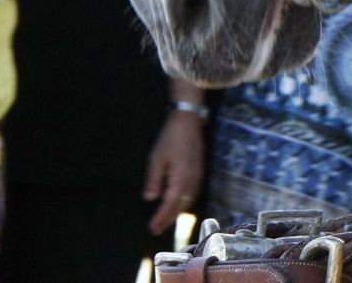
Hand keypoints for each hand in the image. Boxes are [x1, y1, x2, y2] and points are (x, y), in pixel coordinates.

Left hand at [143, 108, 205, 233]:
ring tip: (165, 220)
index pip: (170, 204)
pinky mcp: (200, 172)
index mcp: (181, 178)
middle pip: (181, 206)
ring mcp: (198, 176)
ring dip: (177, 212)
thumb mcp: (156, 159)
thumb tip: (151, 199)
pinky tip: (177, 203)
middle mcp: (192, 181)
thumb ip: (154, 180)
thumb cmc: (170, 139)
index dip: (161, 218)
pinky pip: (193, 193)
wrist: (188, 122)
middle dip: (169, 219)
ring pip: (189, 201)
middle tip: (156, 229)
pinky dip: (184, 203)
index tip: (152, 228)